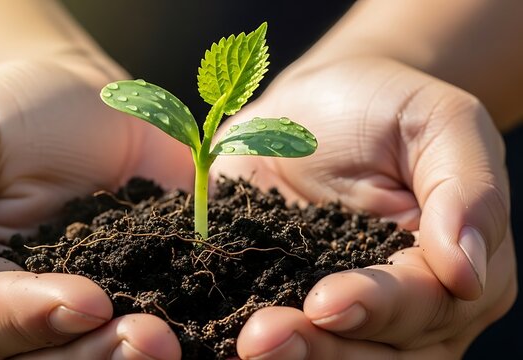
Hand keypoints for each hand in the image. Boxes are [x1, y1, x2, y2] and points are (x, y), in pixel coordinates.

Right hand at [0, 53, 189, 358]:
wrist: (81, 106)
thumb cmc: (7, 114)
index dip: (28, 319)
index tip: (89, 301)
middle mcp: (3, 316)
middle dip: (90, 354)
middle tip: (150, 337)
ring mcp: (65, 315)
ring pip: (82, 359)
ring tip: (167, 342)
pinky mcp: (124, 298)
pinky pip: (132, 334)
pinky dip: (159, 346)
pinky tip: (198, 339)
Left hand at [212, 57, 515, 358]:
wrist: (318, 104)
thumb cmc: (387, 107)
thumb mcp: (441, 122)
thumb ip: (467, 190)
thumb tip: (469, 275)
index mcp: (447, 267)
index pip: (425, 306)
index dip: (379, 310)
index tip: (326, 302)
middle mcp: (399, 305)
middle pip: (377, 354)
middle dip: (323, 351)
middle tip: (264, 339)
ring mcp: (337, 306)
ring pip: (330, 354)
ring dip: (289, 356)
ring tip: (246, 343)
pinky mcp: (280, 293)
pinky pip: (276, 332)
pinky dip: (246, 344)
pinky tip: (217, 345)